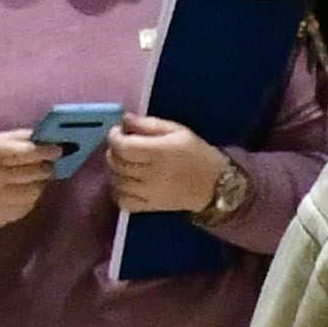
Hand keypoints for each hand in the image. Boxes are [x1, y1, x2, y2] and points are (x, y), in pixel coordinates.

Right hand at [0, 126, 65, 233]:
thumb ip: (20, 139)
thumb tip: (50, 137)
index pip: (27, 152)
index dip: (45, 151)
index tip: (59, 148)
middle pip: (36, 173)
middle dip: (46, 166)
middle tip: (50, 161)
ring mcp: (0, 201)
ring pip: (35, 191)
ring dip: (39, 182)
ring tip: (31, 176)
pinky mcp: (4, 217)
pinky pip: (28, 205)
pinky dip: (30, 196)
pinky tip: (20, 190)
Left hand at [97, 113, 235, 223]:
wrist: (215, 184)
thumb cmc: (196, 153)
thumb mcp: (177, 130)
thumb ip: (149, 124)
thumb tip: (125, 120)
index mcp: (159, 152)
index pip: (122, 146)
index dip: (114, 136)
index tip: (118, 131)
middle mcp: (151, 174)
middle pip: (117, 163)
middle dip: (113, 151)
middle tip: (122, 145)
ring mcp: (149, 193)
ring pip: (116, 182)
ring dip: (114, 170)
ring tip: (124, 163)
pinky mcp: (150, 207)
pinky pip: (123, 201)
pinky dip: (118, 191)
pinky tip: (125, 182)